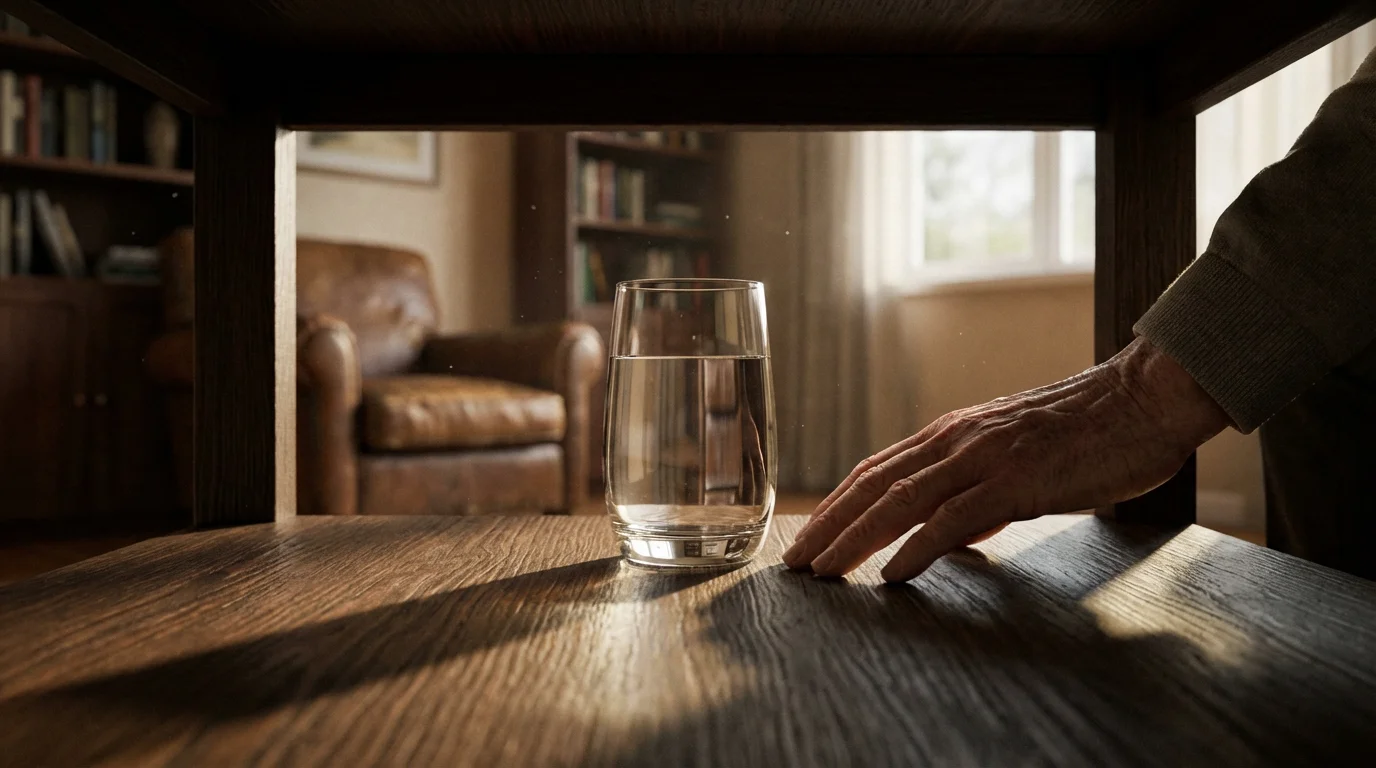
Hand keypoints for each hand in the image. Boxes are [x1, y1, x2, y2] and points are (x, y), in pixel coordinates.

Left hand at [781, 337, 1228, 582]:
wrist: (1144, 398)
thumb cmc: (1089, 432)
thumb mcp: (1018, 461)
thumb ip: (979, 496)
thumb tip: (952, 537)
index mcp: (952, 434)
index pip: (875, 472)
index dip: (834, 507)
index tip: (805, 539)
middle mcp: (956, 440)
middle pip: (872, 487)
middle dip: (826, 528)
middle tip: (791, 566)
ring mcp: (983, 458)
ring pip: (900, 502)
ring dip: (854, 540)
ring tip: (822, 573)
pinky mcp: (1016, 480)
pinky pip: (954, 519)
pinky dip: (918, 548)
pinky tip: (893, 574)